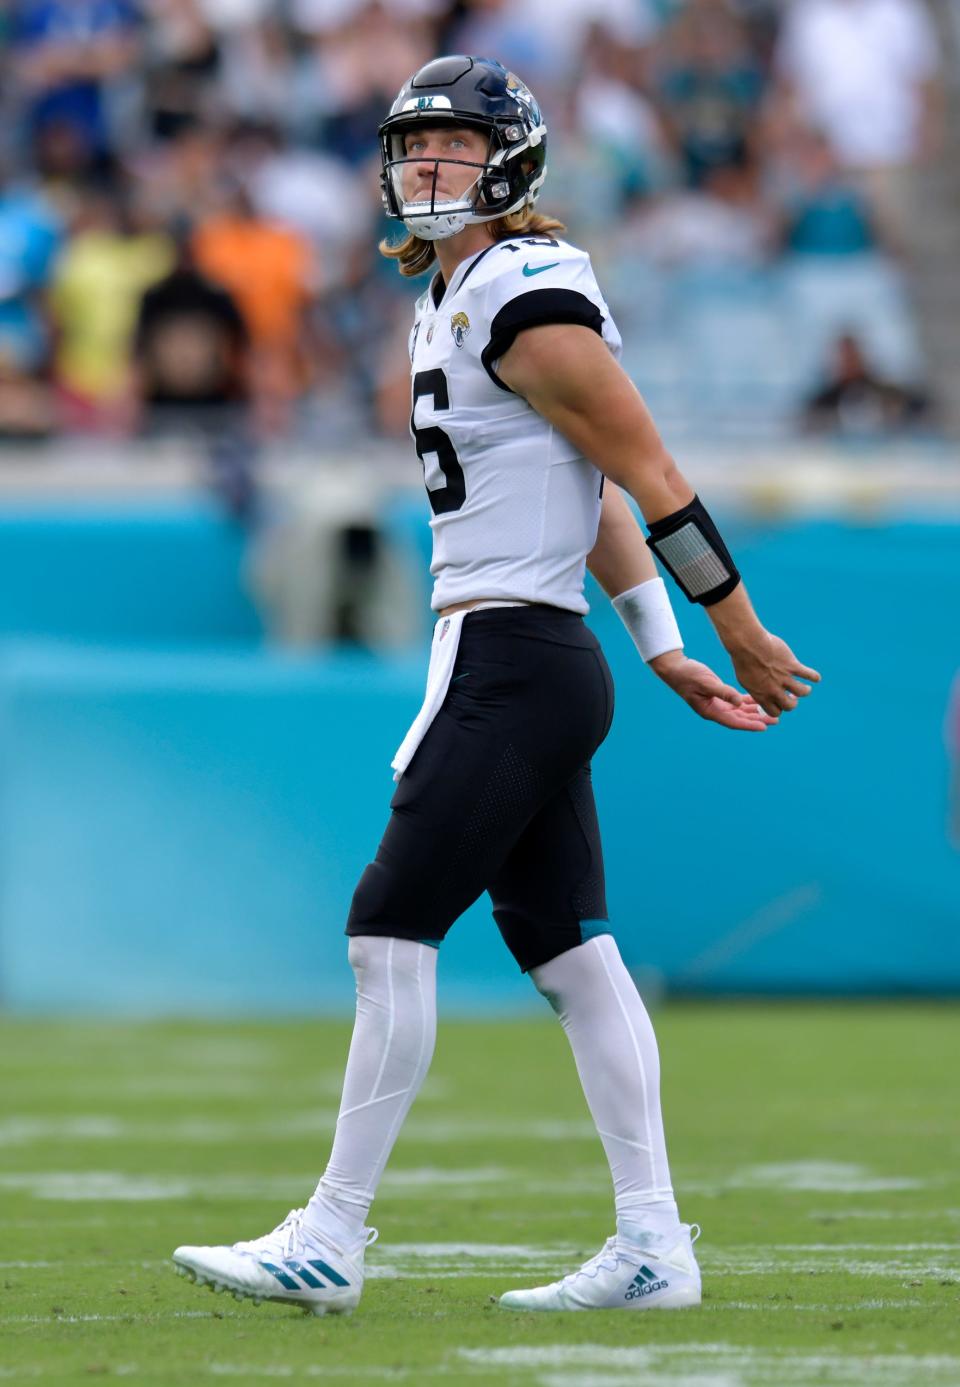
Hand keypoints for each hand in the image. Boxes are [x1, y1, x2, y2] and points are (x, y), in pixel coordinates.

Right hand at [649, 652, 779, 731]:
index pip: (733, 721)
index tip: (764, 726)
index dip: (749, 724)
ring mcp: (716, 704)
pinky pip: (735, 701)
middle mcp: (714, 710)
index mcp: (710, 711)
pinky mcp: (718, 696)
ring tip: (770, 712)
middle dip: (757, 719)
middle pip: (739, 718)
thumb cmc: (688, 675)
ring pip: (739, 711)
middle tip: (775, 719)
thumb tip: (739, 702)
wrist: (675, 668)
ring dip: (754, 711)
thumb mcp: (706, 682)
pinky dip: (746, 701)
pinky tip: (757, 699)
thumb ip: (723, 692)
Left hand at [728, 630, 820, 716]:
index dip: (779, 708)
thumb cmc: (743, 660)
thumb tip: (760, 693)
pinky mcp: (792, 666)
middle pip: (790, 706)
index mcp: (761, 695)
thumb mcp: (745, 680)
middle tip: (792, 696)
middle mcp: (774, 690)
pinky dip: (814, 677)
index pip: (774, 712)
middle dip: (792, 703)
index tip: (779, 701)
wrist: (748, 644)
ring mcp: (784, 678)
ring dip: (805, 691)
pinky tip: (815, 678)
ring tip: (805, 687)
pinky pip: (810, 675)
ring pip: (802, 692)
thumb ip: (755, 689)